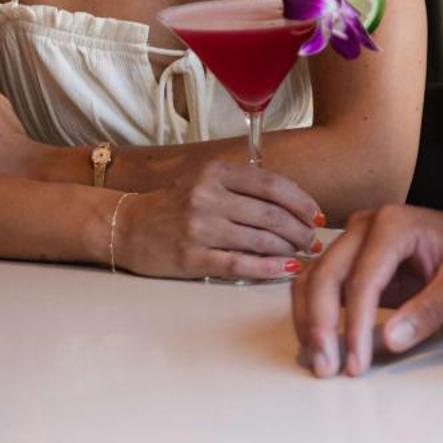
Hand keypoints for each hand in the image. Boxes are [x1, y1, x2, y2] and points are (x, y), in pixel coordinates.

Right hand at [117, 159, 322, 281]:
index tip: (316, 215)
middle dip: (300, 229)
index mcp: (215, 173)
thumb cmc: (174, 205)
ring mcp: (200, 228)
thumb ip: (242, 186)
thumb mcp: (205, 181)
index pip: (271, 184)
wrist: (126, 226)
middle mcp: (208, 197)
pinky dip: (268, 268)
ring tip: (304, 255)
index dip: (301, 201)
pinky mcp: (192, 258)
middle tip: (314, 241)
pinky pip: (240, 264)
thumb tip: (292, 203)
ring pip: (260, 239)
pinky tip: (286, 270)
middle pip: (270, 214)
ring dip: (290, 249)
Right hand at [291, 204, 442, 377]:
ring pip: (314, 279)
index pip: (363, 279)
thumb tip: (391, 340)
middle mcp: (365, 225)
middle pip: (326, 274)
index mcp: (395, 224)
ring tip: (321, 362)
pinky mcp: (350, 259)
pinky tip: (320, 343)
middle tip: (327, 369)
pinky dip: (312, 314)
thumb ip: (430, 310)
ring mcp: (353, 239)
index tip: (357, 364)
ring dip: (309, 322)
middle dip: (320, 325)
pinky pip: (319, 284)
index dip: (355, 324)